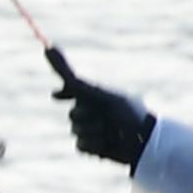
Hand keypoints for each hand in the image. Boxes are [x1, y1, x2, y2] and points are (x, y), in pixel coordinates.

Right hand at [46, 48, 154, 169]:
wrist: (144, 141)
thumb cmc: (126, 111)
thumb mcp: (95, 91)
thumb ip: (69, 74)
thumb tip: (48, 46)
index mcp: (98, 95)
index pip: (72, 90)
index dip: (64, 92)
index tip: (56, 95)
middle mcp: (94, 111)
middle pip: (72, 114)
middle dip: (86, 117)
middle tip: (104, 118)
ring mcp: (93, 129)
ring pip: (75, 131)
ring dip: (92, 132)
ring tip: (111, 132)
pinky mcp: (93, 147)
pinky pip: (80, 146)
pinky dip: (93, 145)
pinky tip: (107, 144)